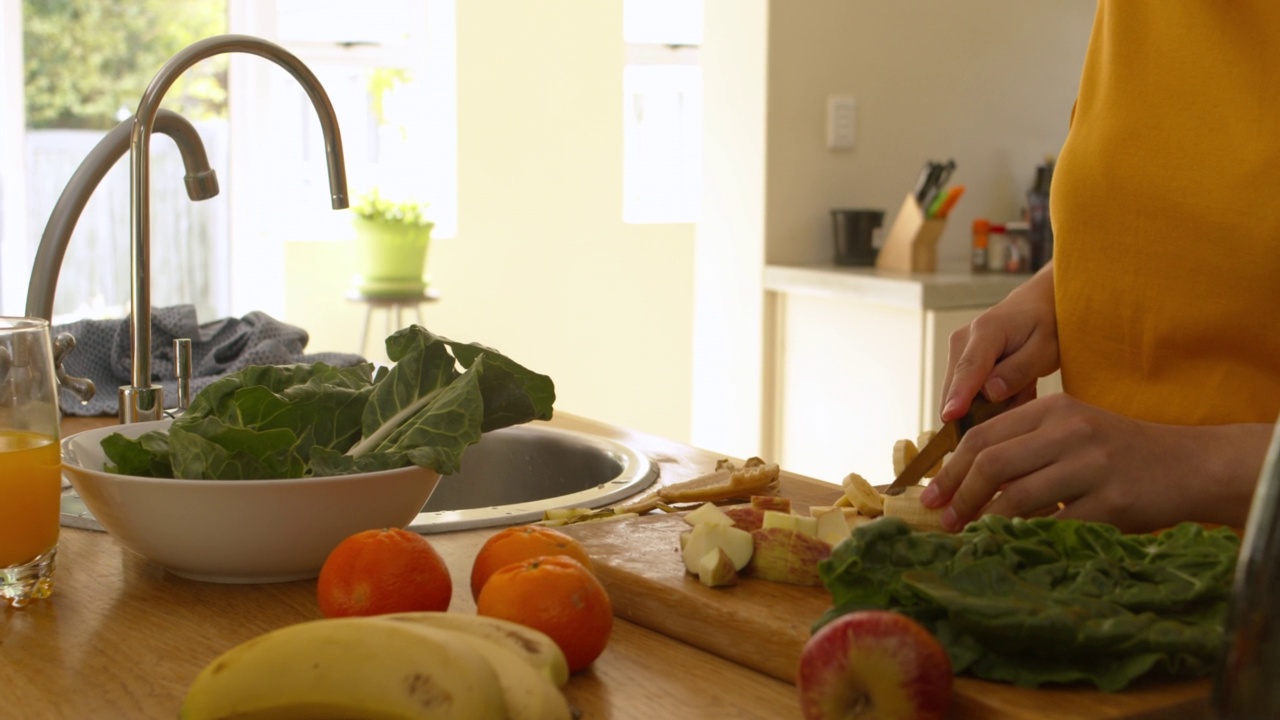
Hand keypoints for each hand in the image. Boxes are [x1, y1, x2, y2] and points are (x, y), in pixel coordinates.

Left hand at [919, 393, 1268, 532]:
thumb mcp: (1070, 429)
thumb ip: (1024, 443)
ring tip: (971, 537)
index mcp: (1052, 408)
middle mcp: (1069, 431)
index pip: (983, 436)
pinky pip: (1055, 525)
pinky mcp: (1113, 500)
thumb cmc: (1117, 451)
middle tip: (945, 522)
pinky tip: (1013, 546)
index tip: (930, 496)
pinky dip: (1028, 538)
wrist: (1187, 464)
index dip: (950, 469)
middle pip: (992, 464)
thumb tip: (961, 479)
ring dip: (986, 522)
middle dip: (960, 497)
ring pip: (1018, 497)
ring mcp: (1092, 465)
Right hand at [940, 265, 1058, 421]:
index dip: (959, 394)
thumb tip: (989, 393)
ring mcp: (957, 349)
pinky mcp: (958, 359)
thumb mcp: (1046, 349)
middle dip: (987, 407)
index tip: (949, 417)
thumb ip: (1019, 371)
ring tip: (1024, 386)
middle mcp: (963, 339)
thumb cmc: (1047, 325)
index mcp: (987, 331)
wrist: (1038, 305)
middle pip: (959, 387)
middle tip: (1026, 394)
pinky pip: (968, 391)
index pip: (969, 368)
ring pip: (964, 393)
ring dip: (993, 402)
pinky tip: (1013, 385)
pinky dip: (991, 397)